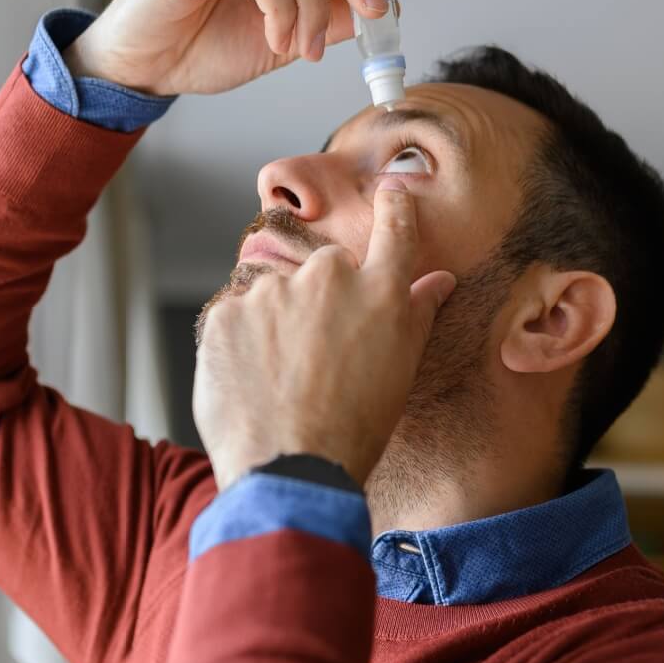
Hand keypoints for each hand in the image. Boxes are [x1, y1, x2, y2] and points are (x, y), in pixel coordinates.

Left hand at [192, 180, 456, 488]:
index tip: (392, 192)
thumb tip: (438, 280)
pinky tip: (254, 385)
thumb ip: (417, 313)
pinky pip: (236, 321)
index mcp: (380, 290)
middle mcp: (328, 278)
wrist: (291, 470)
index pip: (395, 230)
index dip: (395, 208)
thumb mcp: (402, 370)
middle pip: (324, 272)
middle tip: (320, 359)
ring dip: (277, 326)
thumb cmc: (356, 429)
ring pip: (275, 298)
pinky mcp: (225, 314)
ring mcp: (273, 293)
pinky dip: (241, 347)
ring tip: (283, 382)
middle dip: (320, 303)